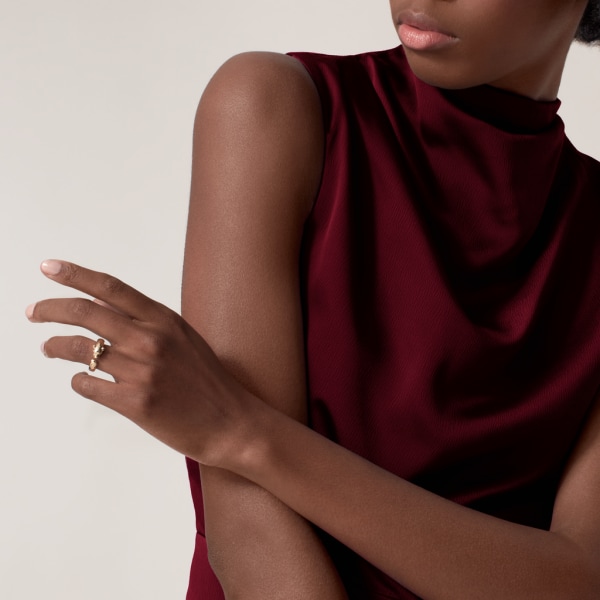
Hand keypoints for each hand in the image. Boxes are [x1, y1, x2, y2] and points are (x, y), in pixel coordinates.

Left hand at [26, 259, 249, 464]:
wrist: (230, 421)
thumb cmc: (208, 381)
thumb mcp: (184, 339)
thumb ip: (149, 323)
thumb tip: (106, 309)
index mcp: (164, 320)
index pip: (110, 288)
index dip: (75, 275)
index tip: (49, 268)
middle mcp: (151, 340)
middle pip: (85, 313)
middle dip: (50, 308)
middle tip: (33, 311)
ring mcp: (142, 371)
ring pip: (80, 349)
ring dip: (56, 346)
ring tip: (48, 347)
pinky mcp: (135, 402)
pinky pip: (87, 385)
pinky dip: (78, 381)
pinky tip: (83, 381)